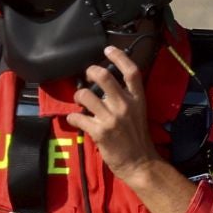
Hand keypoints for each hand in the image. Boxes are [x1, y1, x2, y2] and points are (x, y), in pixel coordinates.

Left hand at [68, 45, 196, 212]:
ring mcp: (112, 118)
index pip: (131, 71)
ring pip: (85, 95)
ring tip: (80, 101)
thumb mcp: (139, 113)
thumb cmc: (138, 138)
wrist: (140, 163)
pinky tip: (75, 119)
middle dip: (91, 72)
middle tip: (88, 75)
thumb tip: (106, 87)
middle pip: (104, 77)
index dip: (118, 57)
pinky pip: (77, 117)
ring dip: (78, 95)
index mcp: (138, 99)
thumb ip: (126, 99)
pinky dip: (73, 116)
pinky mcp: (100, 132)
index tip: (107, 49)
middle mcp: (125, 105)